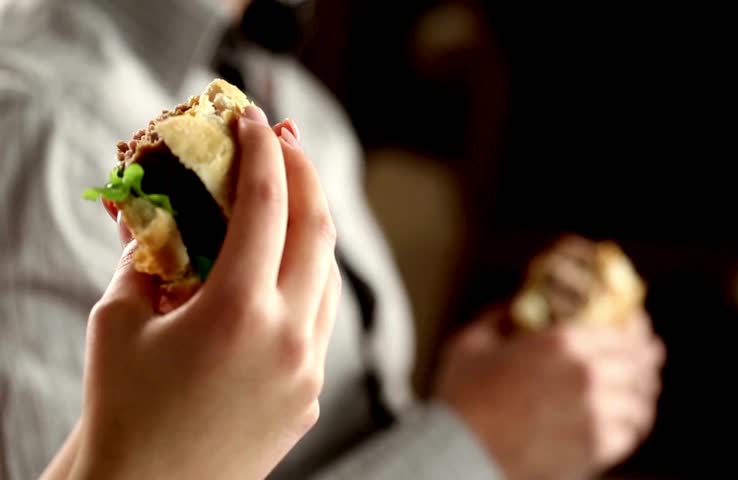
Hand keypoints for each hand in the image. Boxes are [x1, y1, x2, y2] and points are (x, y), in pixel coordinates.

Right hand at [45, 109, 340, 478]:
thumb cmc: (122, 408)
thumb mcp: (120, 319)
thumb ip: (152, 258)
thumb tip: (172, 215)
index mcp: (239, 312)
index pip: (267, 204)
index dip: (261, 151)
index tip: (252, 118)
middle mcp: (289, 337)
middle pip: (318, 229)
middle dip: (304, 172)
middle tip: (284, 140)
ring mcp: (309, 370)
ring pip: (328, 275)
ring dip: (312, 225)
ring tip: (289, 194)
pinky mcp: (312, 394)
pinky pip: (321, 318)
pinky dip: (308, 278)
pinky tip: (286, 265)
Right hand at [436, 307, 664, 479]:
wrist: (462, 455)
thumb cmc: (461, 399)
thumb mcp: (471, 344)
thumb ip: (497, 319)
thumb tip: (513, 308)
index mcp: (561, 343)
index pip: (619, 328)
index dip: (635, 325)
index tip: (637, 323)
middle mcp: (587, 374)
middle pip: (637, 361)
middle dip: (647, 354)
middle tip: (650, 352)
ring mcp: (595, 413)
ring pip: (639, 399)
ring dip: (644, 390)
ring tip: (643, 388)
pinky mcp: (594, 448)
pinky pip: (630, 432)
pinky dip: (635, 422)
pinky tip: (632, 418)